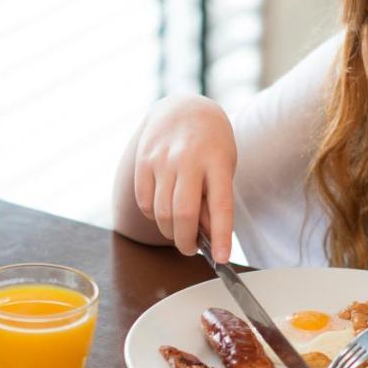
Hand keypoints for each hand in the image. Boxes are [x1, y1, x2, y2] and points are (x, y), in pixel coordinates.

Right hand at [132, 95, 236, 259]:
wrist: (184, 108)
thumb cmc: (211, 145)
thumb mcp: (224, 167)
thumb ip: (214, 199)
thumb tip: (205, 236)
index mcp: (217, 161)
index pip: (220, 205)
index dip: (221, 235)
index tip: (221, 258)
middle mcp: (188, 159)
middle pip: (183, 213)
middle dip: (187, 241)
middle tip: (191, 249)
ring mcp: (163, 159)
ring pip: (162, 213)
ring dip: (170, 232)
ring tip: (178, 231)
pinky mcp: (143, 161)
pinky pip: (145, 202)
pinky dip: (154, 216)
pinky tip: (163, 211)